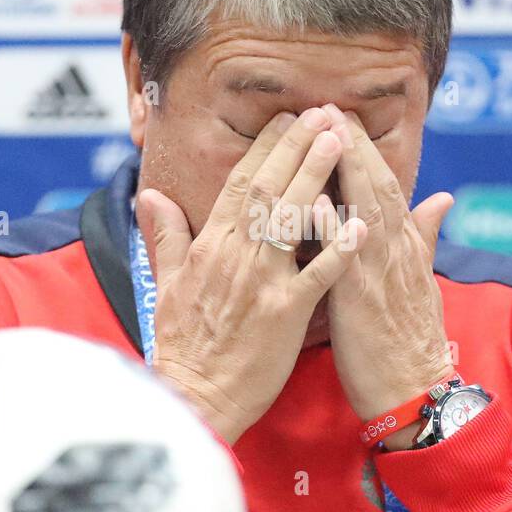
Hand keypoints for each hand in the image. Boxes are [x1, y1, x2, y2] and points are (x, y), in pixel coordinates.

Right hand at [136, 107, 367, 445]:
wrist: (193, 399)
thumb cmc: (183, 346)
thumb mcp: (166, 284)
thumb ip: (166, 236)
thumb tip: (150, 196)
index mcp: (210, 245)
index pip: (241, 183)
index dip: (267, 147)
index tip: (290, 118)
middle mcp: (236, 255)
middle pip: (270, 189)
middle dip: (298, 147)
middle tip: (325, 113)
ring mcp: (262, 282)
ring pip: (292, 218)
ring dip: (317, 177)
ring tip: (340, 142)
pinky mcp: (286, 314)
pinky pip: (317, 275)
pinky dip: (338, 249)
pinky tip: (360, 225)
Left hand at [314, 107, 455, 450]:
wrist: (413, 389)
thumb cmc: (409, 339)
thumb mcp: (423, 280)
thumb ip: (426, 235)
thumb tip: (442, 198)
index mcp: (403, 244)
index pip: (382, 184)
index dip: (362, 148)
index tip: (339, 114)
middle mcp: (393, 250)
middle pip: (374, 185)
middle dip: (351, 143)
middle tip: (327, 103)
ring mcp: (378, 272)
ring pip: (363, 208)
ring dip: (345, 167)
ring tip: (324, 130)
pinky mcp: (359, 299)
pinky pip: (344, 257)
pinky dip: (333, 227)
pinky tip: (315, 200)